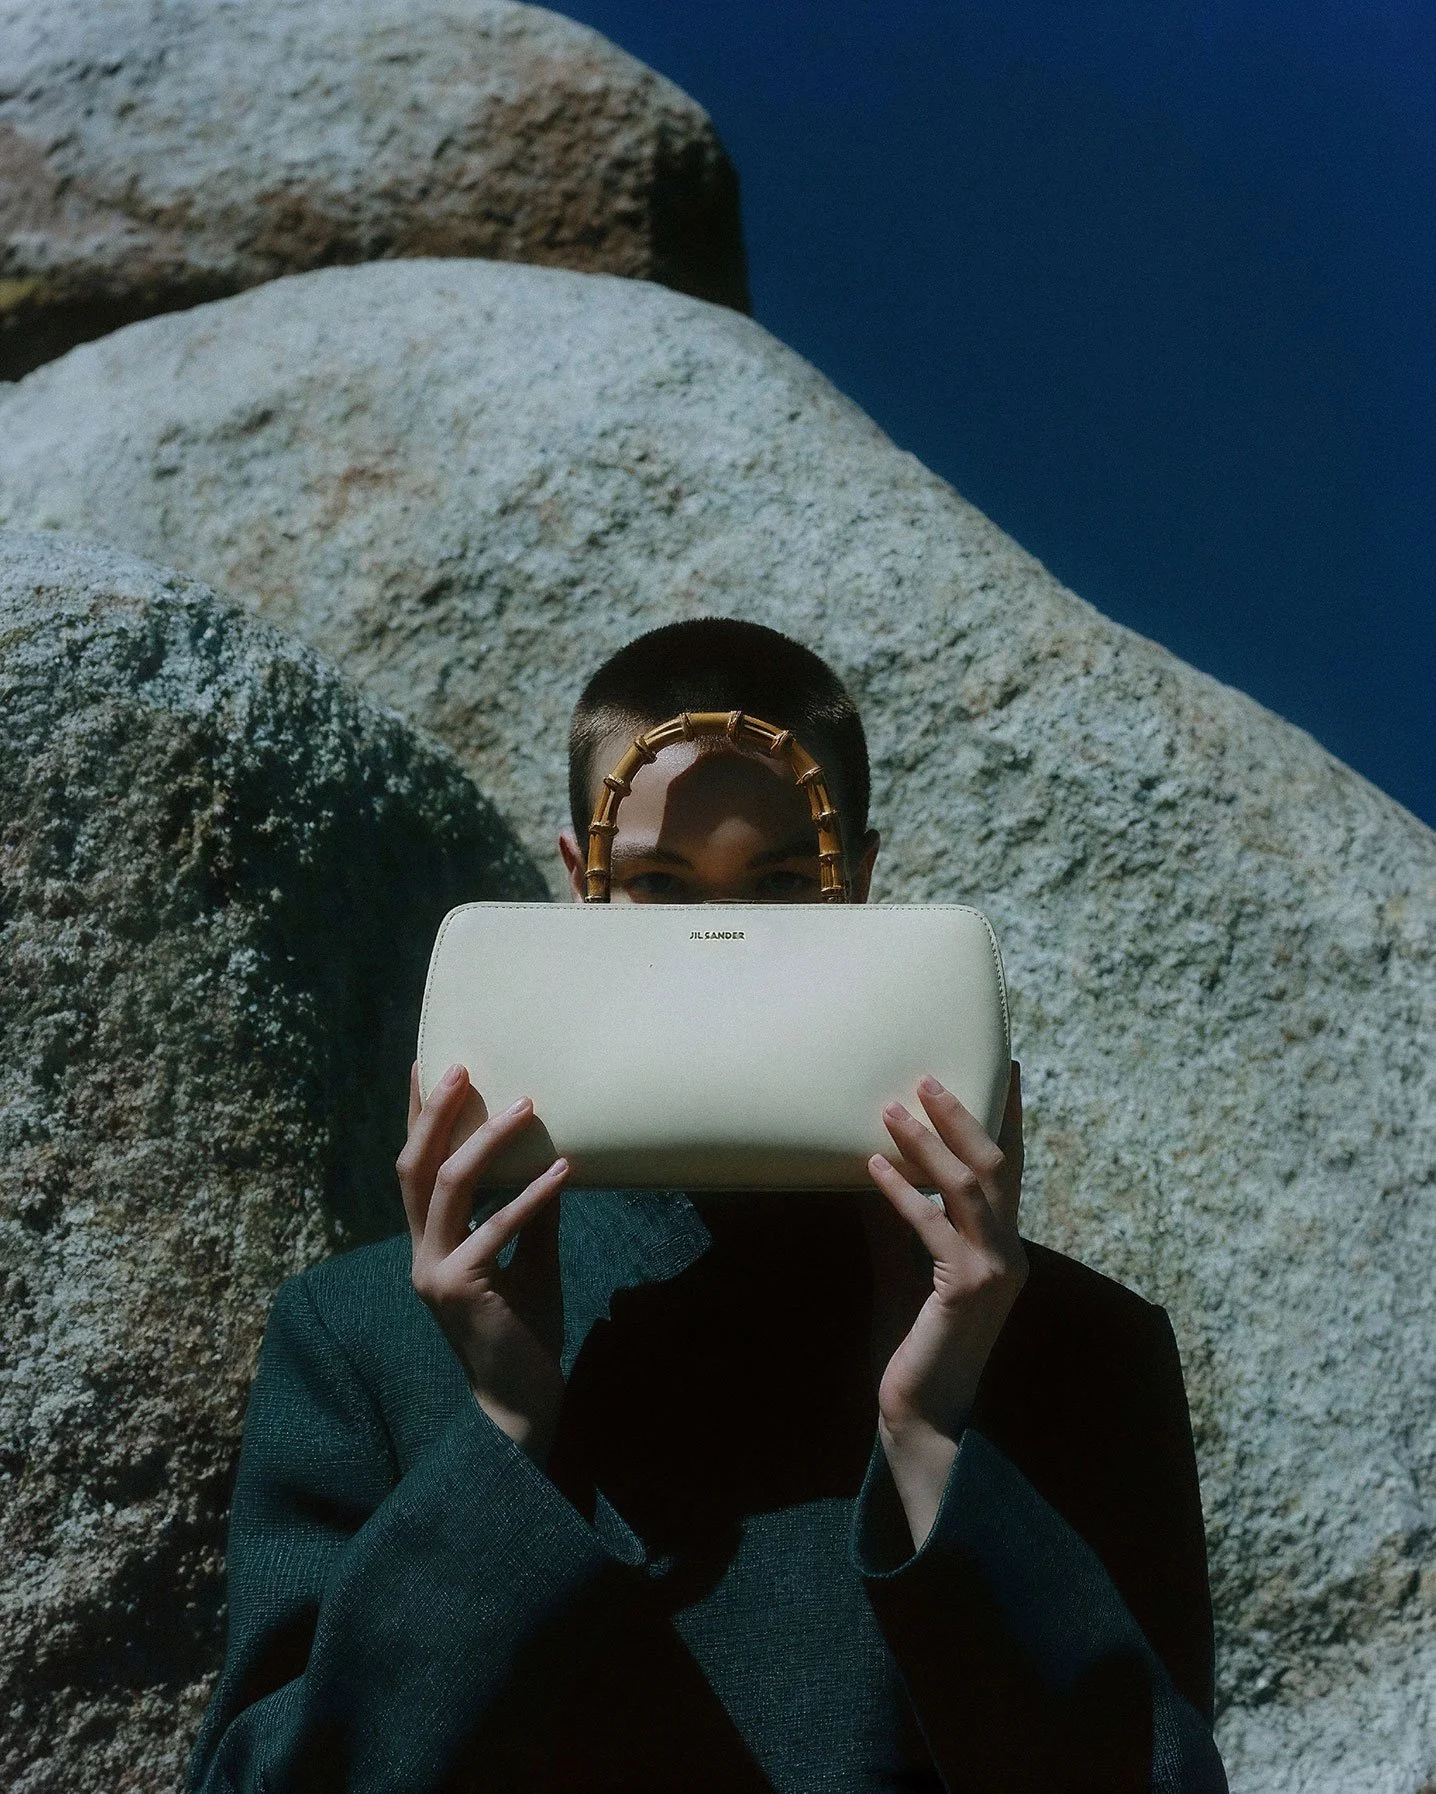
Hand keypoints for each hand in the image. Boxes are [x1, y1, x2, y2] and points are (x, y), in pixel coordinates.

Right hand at [397, 1061, 569, 1464]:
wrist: (521, 1401)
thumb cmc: (525, 1332)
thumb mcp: (533, 1262)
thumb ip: (535, 1217)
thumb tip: (554, 1160)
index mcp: (430, 1243)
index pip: (415, 1169)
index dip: (417, 1118)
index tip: (426, 1066)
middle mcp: (421, 1252)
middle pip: (414, 1167)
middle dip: (434, 1113)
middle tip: (461, 1067)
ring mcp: (433, 1271)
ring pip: (447, 1188)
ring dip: (486, 1142)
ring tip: (525, 1105)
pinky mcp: (459, 1289)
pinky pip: (496, 1228)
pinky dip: (531, 1196)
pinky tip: (563, 1170)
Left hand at [860, 1063, 1026, 1545]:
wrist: (921, 1417)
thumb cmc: (914, 1348)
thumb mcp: (902, 1272)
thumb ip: (898, 1224)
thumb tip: (871, 1165)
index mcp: (1002, 1247)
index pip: (1009, 1170)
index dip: (1006, 1118)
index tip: (1004, 1068)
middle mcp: (1010, 1254)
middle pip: (996, 1166)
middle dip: (965, 1115)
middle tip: (927, 1075)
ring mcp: (995, 1271)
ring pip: (972, 1187)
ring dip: (931, 1142)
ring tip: (892, 1107)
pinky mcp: (968, 1289)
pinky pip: (934, 1227)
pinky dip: (902, 1192)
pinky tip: (870, 1168)